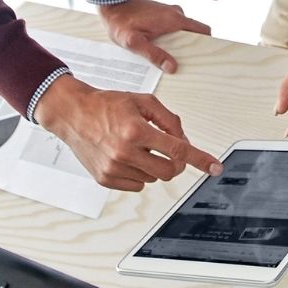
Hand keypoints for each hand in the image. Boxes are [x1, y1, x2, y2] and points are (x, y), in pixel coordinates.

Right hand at [35, 76, 219, 190]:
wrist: (72, 114)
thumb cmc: (106, 105)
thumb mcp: (142, 102)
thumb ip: (169, 120)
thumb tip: (185, 141)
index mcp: (136, 130)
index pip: (177, 150)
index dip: (200, 159)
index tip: (215, 167)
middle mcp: (124, 152)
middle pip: (169, 170)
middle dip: (175, 162)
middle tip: (168, 150)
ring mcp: (114, 168)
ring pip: (153, 178)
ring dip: (153, 165)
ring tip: (136, 146)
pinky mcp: (105, 179)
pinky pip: (137, 185)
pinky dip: (138, 174)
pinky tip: (126, 157)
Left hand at [98, 0, 211, 72]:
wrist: (111, 1)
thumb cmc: (120, 21)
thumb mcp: (134, 42)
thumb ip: (153, 54)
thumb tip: (173, 67)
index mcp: (175, 20)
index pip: (203, 30)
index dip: (207, 44)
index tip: (204, 58)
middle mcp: (176, 14)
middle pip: (194, 34)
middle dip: (191, 48)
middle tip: (184, 65)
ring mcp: (170, 13)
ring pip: (183, 31)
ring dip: (180, 44)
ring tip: (170, 59)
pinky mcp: (162, 14)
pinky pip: (174, 28)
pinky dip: (172, 38)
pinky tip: (161, 48)